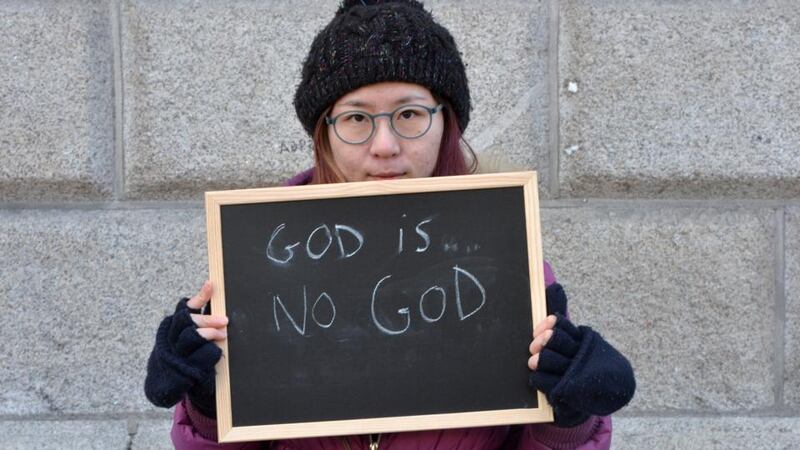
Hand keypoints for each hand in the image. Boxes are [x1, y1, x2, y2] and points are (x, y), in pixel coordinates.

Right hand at [144, 281, 227, 417]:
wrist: (168, 383)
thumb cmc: (184, 354)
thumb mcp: (187, 335)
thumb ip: (198, 321)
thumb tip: (214, 298)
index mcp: (172, 326)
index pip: (185, 307)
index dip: (199, 296)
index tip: (211, 285)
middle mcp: (171, 337)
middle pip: (188, 321)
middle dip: (207, 319)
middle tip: (225, 320)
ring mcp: (176, 352)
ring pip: (191, 337)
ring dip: (209, 334)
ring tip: (223, 334)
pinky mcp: (184, 367)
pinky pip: (200, 356)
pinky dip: (211, 352)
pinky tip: (217, 351)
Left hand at [528, 283, 635, 427]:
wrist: (595, 397)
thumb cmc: (576, 362)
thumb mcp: (571, 338)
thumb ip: (560, 316)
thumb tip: (555, 287)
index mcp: (582, 340)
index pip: (562, 326)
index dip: (548, 325)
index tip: (543, 326)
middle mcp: (580, 356)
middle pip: (555, 341)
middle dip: (542, 341)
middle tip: (534, 346)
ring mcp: (574, 375)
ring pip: (548, 360)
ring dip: (538, 359)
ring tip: (533, 361)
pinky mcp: (566, 392)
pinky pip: (544, 381)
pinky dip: (537, 377)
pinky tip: (536, 375)